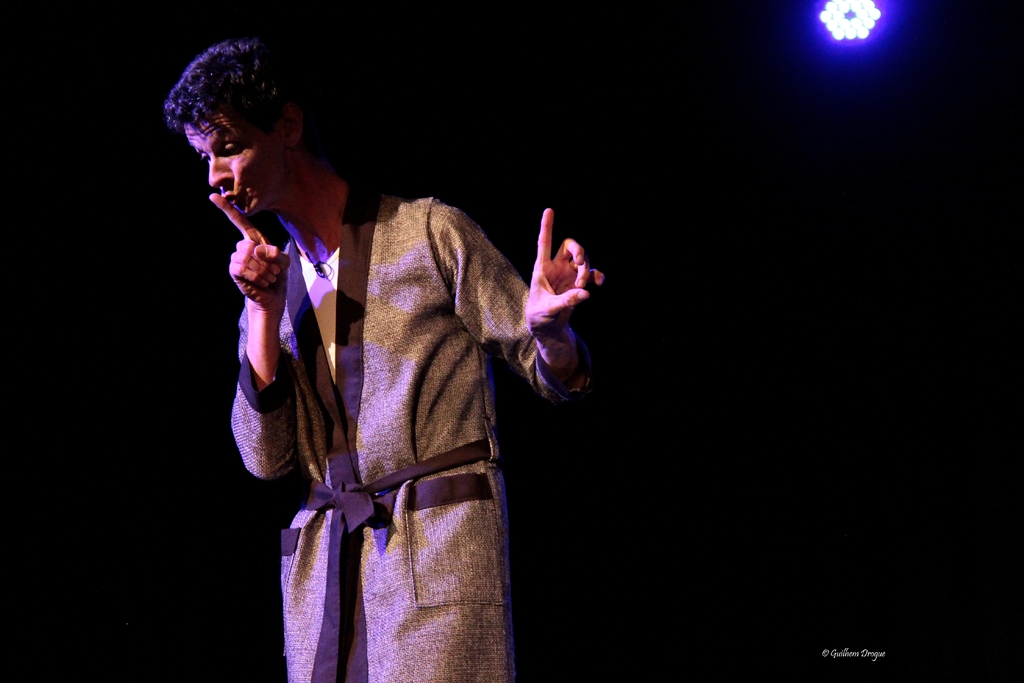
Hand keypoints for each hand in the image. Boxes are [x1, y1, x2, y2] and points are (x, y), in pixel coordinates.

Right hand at [212, 193, 289, 315]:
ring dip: (262, 270)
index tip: (213, 195)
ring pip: (245, 257)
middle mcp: (243, 246)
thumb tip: (257, 249)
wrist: (273, 295)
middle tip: (274, 271)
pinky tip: (262, 282)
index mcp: (255, 238)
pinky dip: (256, 276)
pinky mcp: (234, 271)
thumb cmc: (277, 275)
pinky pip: (242, 268)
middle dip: (265, 260)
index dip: (227, 208)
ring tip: (269, 277)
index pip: (239, 220)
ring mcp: (237, 258)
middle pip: (247, 244)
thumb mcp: (284, 262)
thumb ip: (276, 253)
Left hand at [525, 208, 603, 380]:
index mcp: (542, 268)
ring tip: (582, 286)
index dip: (547, 226)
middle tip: (581, 261)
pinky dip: (597, 276)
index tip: (549, 210)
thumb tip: (585, 293)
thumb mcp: (549, 309)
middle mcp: (557, 267)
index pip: (544, 243)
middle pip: (570, 246)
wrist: (547, 327)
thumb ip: (567, 301)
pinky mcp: (578, 284)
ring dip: (586, 270)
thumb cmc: (539, 316)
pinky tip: (600, 283)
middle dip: (579, 250)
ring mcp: (569, 274)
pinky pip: (592, 274)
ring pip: (583, 261)